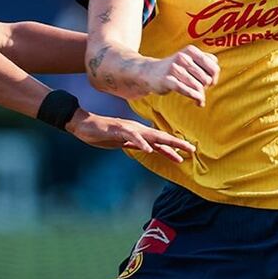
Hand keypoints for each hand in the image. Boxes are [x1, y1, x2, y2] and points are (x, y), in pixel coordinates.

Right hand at [66, 109, 195, 162]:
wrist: (84, 125)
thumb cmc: (102, 133)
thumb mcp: (122, 143)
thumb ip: (135, 145)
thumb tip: (148, 150)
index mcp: (138, 133)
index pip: (159, 141)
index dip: (173, 147)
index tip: (187, 154)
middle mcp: (137, 129)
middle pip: (160, 137)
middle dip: (177, 143)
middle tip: (193, 150)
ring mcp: (128, 129)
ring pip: (151, 136)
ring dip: (165, 143)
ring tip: (177, 150)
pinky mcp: (118, 130)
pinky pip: (132, 137)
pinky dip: (141, 143)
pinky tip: (149, 150)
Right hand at [144, 45, 219, 106]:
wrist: (149, 72)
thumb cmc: (174, 67)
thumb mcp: (190, 59)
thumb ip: (206, 62)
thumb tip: (214, 77)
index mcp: (191, 51)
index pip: (214, 67)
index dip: (214, 78)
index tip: (209, 83)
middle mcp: (183, 57)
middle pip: (206, 79)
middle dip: (205, 88)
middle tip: (199, 90)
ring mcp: (174, 68)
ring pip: (197, 86)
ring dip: (200, 96)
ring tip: (199, 99)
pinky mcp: (167, 80)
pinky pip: (186, 90)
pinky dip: (195, 98)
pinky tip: (198, 103)